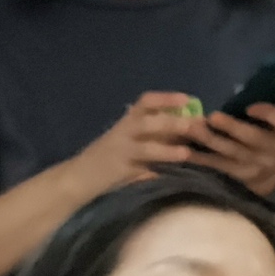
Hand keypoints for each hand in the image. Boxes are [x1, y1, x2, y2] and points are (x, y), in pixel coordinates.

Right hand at [68, 92, 203, 196]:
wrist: (81, 176)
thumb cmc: (112, 157)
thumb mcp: (132, 140)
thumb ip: (156, 133)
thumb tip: (188, 127)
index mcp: (127, 121)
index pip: (146, 102)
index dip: (166, 99)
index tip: (187, 99)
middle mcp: (123, 133)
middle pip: (147, 122)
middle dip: (171, 122)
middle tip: (193, 124)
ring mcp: (120, 153)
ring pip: (144, 149)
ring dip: (166, 150)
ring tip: (185, 153)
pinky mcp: (119, 173)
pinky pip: (139, 172)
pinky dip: (154, 174)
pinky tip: (168, 176)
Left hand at [184, 100, 274, 201]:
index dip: (268, 114)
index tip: (251, 107)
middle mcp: (273, 149)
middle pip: (253, 138)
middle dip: (232, 128)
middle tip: (212, 117)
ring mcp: (255, 164)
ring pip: (232, 152)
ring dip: (211, 141)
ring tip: (192, 128)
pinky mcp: (239, 174)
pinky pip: (219, 166)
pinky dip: (201, 159)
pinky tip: (184, 151)